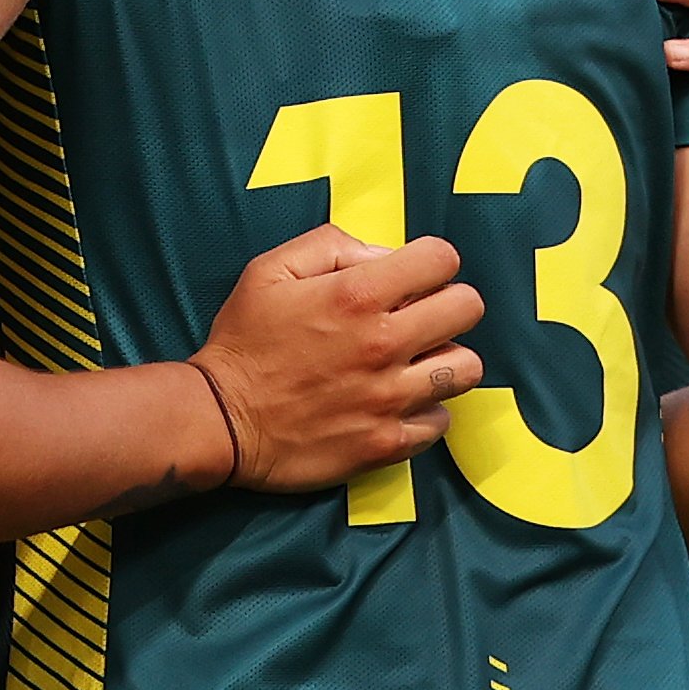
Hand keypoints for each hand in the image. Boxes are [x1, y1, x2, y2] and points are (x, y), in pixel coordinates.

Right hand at [194, 225, 481, 492]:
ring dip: (443, 359)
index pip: (443, 259)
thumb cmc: (243, 341)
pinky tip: (396, 403)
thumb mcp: (270, 270)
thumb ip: (331, 246)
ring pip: (466, 368)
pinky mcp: (387, 443)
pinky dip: (425, 411)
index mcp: (357, 295)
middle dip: (446, 304)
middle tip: (417, 317)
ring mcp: (390, 398)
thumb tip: (383, 257)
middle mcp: (384, 344)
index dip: (429, 262)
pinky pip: (441, 421)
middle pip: (468, 309)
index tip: (409, 278)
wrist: (220, 420)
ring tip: (413, 363)